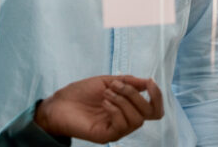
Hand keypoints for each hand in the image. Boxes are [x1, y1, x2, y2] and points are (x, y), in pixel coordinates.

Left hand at [34, 75, 163, 143]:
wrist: (60, 102)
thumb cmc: (82, 92)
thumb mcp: (108, 81)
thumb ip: (128, 82)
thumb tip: (148, 82)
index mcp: (128, 107)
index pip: (153, 109)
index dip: (157, 96)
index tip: (149, 82)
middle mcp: (125, 120)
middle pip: (148, 114)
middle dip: (135, 95)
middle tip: (116, 85)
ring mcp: (117, 129)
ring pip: (136, 120)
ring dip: (123, 101)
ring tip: (106, 93)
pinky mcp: (106, 136)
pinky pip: (121, 126)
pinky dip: (115, 109)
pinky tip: (104, 102)